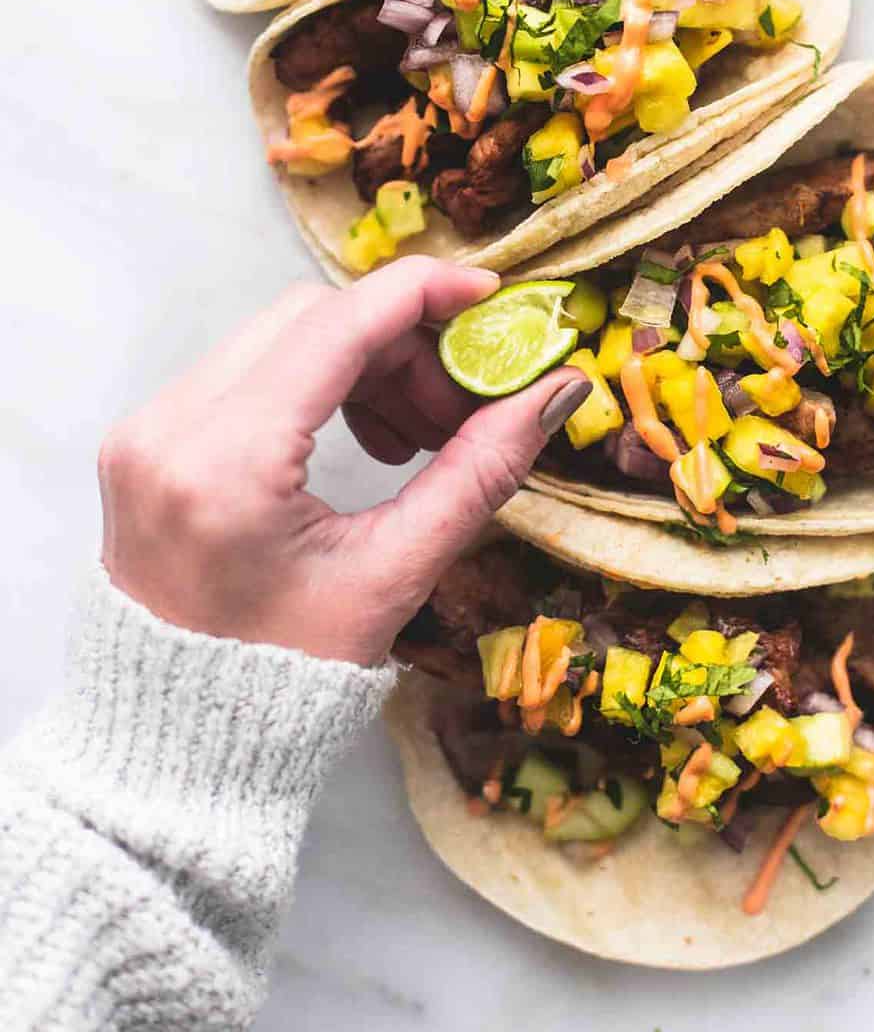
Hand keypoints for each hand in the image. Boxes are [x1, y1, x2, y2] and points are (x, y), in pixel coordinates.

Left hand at [98, 260, 589, 666]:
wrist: (176, 745)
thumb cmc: (284, 680)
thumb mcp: (393, 577)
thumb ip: (478, 472)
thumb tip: (560, 390)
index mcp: (225, 465)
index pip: (336, 325)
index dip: (424, 294)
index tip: (492, 297)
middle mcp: (168, 428)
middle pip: (310, 319)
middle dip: (402, 344)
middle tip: (464, 406)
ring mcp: (147, 428)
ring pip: (280, 336)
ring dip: (364, 363)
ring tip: (417, 437)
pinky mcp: (147, 437)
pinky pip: (248, 369)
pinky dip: (318, 384)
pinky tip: (364, 440)